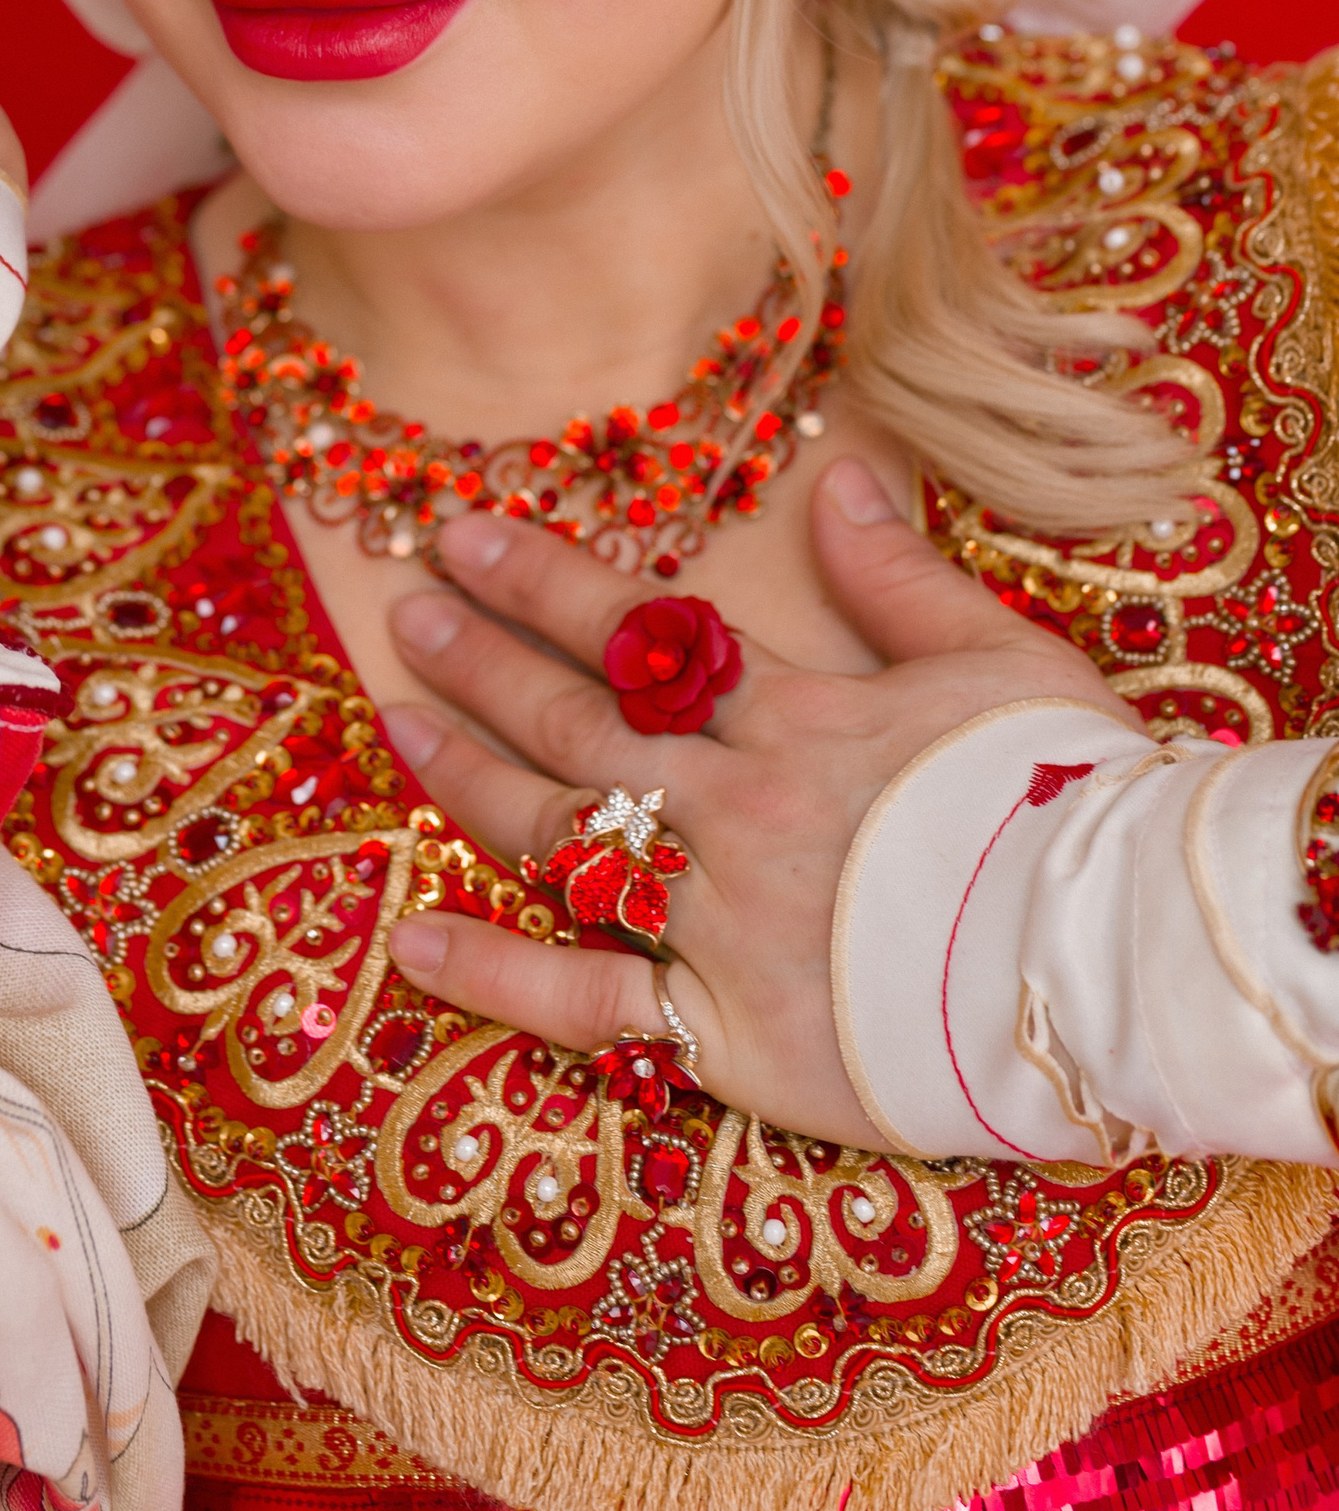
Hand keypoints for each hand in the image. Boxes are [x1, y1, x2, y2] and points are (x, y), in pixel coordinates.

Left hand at [382, 461, 1133, 1143]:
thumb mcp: (1001, 658)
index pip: (639, 633)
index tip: (464, 533)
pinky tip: (413, 936)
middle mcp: (735, 808)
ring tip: (394, 718)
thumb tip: (833, 479)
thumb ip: (899, 575)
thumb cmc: (1076, 803)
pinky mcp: (726, 1031)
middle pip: (578, 720)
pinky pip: (586, 1000)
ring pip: (560, 833)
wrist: (1117, 964)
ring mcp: (720, 921)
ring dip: (465, 773)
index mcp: (796, 716)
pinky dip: (495, 974)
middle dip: (482, 657)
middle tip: (409, 608)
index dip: (543, 581)